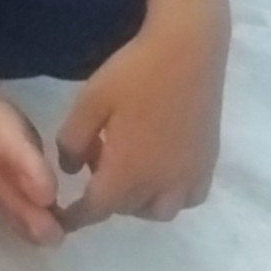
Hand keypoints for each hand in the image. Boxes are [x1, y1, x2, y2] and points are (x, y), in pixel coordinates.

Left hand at [56, 13, 224, 229]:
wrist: (188, 51)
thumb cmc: (133, 74)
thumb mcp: (88, 103)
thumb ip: (72, 141)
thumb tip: (71, 170)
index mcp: (130, 172)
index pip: (97, 209)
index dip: (76, 217)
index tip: (60, 219)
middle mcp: (164, 184)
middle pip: (128, 209)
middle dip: (106, 199)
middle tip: (92, 165)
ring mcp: (191, 175)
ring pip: (161, 210)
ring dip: (138, 200)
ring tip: (125, 167)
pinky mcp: (210, 162)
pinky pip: (189, 197)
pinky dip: (170, 194)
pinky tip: (159, 167)